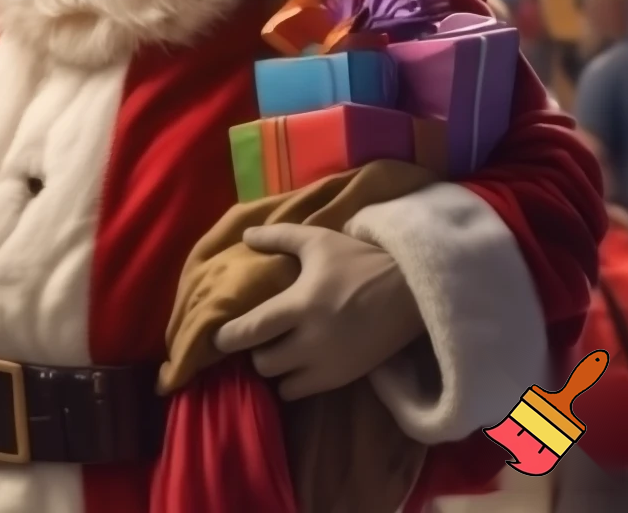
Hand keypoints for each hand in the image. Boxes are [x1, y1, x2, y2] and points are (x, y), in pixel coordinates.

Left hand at [214, 224, 423, 400]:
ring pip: (282, 383)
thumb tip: (246, 235)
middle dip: (255, 351)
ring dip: (276, 368)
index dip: (228, 337)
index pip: (251, 330)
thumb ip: (278, 238)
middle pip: (263, 363)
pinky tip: (298, 361)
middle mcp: (311, 342)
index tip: (216, 336)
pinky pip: (304, 392)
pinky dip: (295, 381)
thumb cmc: (359, 261)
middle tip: (257, 336)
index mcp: (300, 306)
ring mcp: (328, 365)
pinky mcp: (344, 378)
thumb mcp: (317, 241)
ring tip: (278, 349)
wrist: (411, 292)